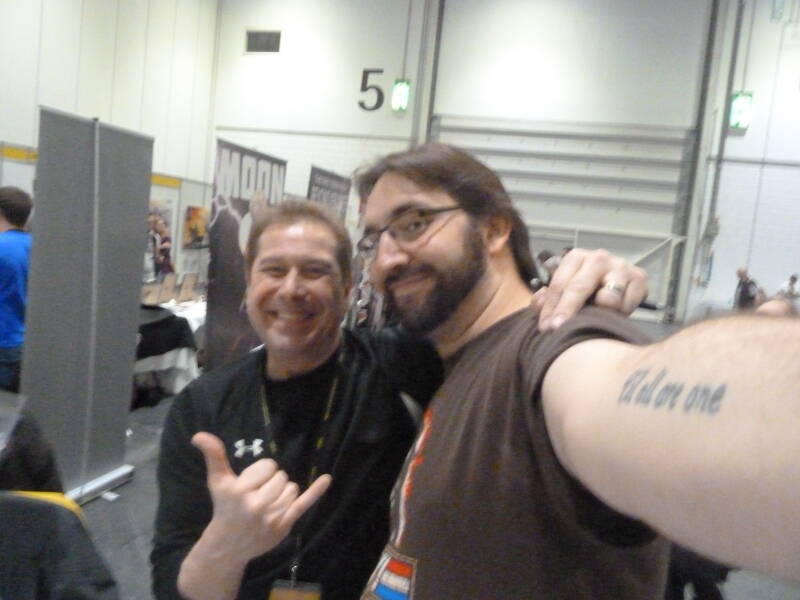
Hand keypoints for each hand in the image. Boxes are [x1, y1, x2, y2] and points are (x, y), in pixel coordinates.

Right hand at [192, 432, 331, 560]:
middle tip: (258, 496)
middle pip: (281, 476)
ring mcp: (271, 517)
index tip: (251, 484)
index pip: (268, 466)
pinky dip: (316, 491)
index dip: (262, 472)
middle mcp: (256, 505)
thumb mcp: (218, 482)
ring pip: (292, 488)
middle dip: (272, 482)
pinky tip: (327, 478)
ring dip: (283, 493)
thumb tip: (199, 435)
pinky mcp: (284, 526)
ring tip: (267, 504)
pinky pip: (304, 504)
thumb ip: (214, 456)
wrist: (228, 546)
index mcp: (240, 490)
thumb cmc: (225, 508)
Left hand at [536, 248, 647, 330]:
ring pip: (608, 298)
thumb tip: (539, 303)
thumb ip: (547, 299)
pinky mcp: (640, 277)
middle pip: (579, 287)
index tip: (545, 327)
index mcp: (576, 257)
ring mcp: (620, 266)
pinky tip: (616, 313)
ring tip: (598, 316)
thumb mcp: (564, 291)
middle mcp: (598, 257)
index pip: (559, 284)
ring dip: (601, 311)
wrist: (616, 284)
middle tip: (558, 328)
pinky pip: (628, 304)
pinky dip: (621, 312)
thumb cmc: (586, 290)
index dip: (550, 308)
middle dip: (567, 310)